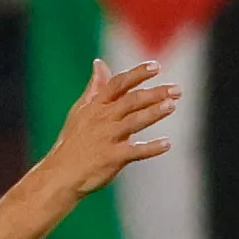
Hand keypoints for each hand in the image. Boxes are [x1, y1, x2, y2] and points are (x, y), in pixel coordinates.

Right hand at [38, 59, 177, 199]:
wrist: (61, 174)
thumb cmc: (73, 142)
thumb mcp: (80, 111)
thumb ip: (94, 88)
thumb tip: (100, 63)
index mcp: (96, 106)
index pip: (118, 83)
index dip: (137, 74)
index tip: (156, 66)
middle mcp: (103, 118)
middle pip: (132, 100)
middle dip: (156, 93)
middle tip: (177, 90)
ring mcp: (107, 138)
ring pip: (134, 121)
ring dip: (154, 113)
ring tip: (172, 106)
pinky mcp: (112, 158)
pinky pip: (135, 151)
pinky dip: (151, 148)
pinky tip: (166, 144)